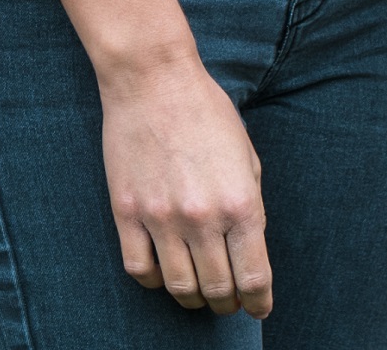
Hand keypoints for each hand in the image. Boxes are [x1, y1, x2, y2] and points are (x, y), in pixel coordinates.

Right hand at [100, 52, 271, 314]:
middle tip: (229, 301)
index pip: (254, 278)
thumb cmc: (206, 113)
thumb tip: (249, 251)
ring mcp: (161, 218)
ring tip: (199, 292)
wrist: (153, 80)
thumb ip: (251, 207)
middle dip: (229, 303)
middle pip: (218, 289)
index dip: (259, 302)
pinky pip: (140, 270)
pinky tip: (165, 272)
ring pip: (180, 288)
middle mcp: (202, 217)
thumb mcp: (247, 157)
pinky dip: (156, 281)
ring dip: (194, 298)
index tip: (259, 308)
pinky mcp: (127, 213)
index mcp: (240, 203)